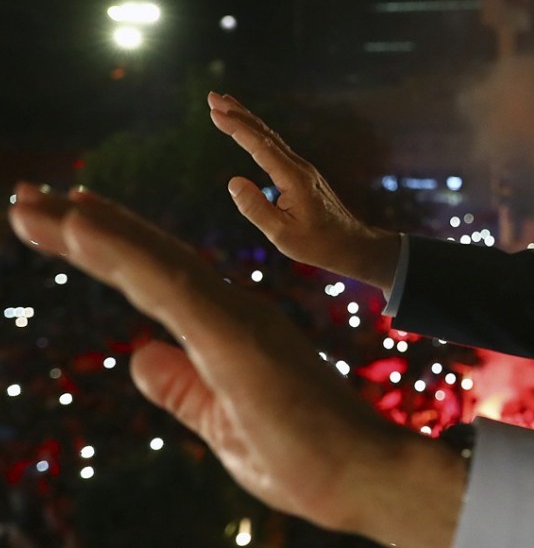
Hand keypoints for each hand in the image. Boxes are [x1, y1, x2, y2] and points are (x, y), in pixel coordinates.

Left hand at [8, 184, 463, 546]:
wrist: (364, 473)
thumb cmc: (305, 455)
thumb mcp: (220, 422)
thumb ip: (180, 387)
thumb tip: (138, 356)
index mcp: (228, 329)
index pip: (156, 279)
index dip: (108, 248)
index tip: (61, 222)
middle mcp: (231, 310)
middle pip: (147, 259)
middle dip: (84, 226)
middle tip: (28, 197)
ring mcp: (234, 318)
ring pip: (152, 262)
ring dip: (89, 229)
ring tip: (33, 202)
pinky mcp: (234, 336)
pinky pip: (167, 286)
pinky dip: (121, 251)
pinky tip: (79, 226)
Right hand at [207, 92, 398, 289]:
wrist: (352, 244)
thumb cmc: (317, 243)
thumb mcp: (282, 234)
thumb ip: (256, 208)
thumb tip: (233, 182)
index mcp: (293, 178)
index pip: (260, 147)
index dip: (236, 128)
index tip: (215, 112)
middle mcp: (299, 167)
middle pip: (265, 134)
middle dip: (238, 113)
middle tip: (212, 97)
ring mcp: (303, 169)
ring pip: (271, 137)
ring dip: (247, 120)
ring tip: (226, 105)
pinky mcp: (303, 174)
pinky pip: (277, 148)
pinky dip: (259, 134)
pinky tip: (250, 130)